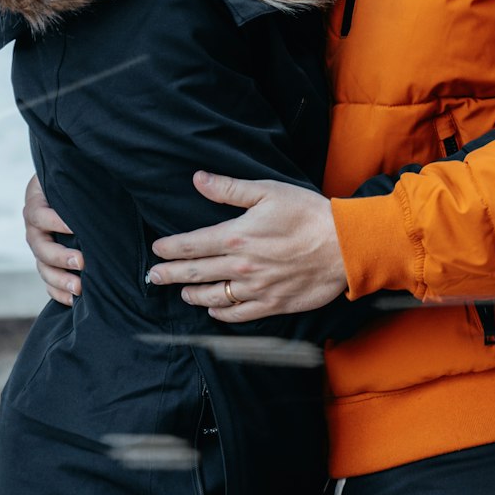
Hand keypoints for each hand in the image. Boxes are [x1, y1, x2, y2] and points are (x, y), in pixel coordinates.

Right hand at [23, 173, 81, 305]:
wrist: (64, 190)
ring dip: (60, 280)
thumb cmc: (73, 179)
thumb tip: (107, 179)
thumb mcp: (71, 175)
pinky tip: (74, 300)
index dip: (56, 222)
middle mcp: (33, 228)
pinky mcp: (46, 263)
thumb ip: (78, 181)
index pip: (40, 214)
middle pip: (40, 247)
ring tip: (79, 288)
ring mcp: (39, 247)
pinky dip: (58, 292)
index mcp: (36, 203)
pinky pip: (46, 283)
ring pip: (42, 268)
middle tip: (81, 262)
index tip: (76, 227)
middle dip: (60, 257)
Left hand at [148, 172, 346, 321]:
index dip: (169, 249)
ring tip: (181, 292)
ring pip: (212, 296)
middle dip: (169, 275)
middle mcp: (239, 267)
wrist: (342, 246)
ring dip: (192, 294)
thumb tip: (198, 179)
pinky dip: (220, 313)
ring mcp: (254, 289)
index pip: (191, 246)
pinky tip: (213, 310)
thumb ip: (229, 189)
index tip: (156, 251)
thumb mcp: (267, 191)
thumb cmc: (306, 213)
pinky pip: (237, 314)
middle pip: (194, 274)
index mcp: (235, 236)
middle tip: (152, 277)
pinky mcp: (270, 304)